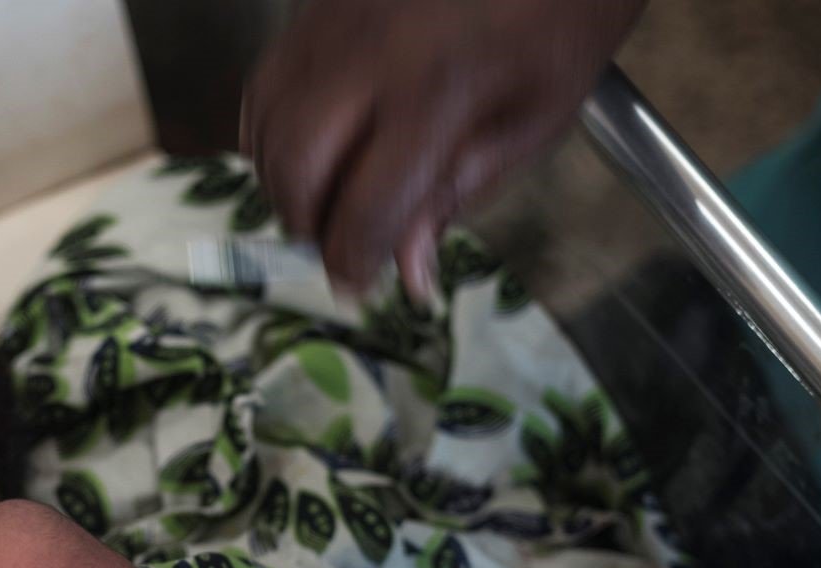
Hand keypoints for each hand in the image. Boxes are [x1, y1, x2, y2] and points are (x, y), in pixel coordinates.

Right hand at [242, 0, 643, 295]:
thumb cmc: (557, 23)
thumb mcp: (532, 123)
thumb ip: (457, 195)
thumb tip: (407, 271)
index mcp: (435, 91)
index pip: (365, 207)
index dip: (355, 262)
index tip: (357, 287)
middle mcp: (367, 55)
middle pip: (296, 170)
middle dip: (308, 224)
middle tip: (339, 244)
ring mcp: (332, 24)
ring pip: (265, 126)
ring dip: (282, 181)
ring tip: (324, 199)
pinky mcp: (316, 8)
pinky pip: (263, 83)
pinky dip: (269, 130)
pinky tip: (302, 149)